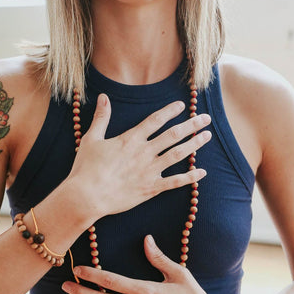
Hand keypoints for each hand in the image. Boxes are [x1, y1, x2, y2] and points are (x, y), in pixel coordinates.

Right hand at [67, 94, 210, 217]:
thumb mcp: (91, 139)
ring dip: (194, 144)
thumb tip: (104, 97)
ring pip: (178, 155)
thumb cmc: (86, 168)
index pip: (155, 120)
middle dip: (191, 125)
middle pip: (173, 135)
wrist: (87, 196)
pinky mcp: (151, 188)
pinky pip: (175, 182)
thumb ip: (101, 118)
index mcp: (130, 139)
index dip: (170, 111)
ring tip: (207, 136)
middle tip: (206, 118)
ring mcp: (149, 171)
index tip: (183, 105)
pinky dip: (190, 177)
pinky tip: (202, 172)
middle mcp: (144, 152)